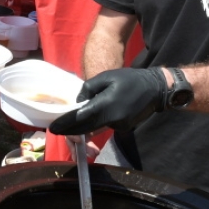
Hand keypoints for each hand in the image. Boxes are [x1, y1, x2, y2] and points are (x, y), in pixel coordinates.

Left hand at [48, 67, 167, 135]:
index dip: (66, 124)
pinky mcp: (123, 128)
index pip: (81, 118)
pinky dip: (94, 125)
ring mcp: (119, 125)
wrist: (155, 89)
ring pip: (95, 128)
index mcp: (106, 105)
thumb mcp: (106, 77)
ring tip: (67, 128)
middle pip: (86, 128)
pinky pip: (104, 126)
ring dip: (81, 129)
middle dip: (70, 131)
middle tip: (56, 130)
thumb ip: (89, 89)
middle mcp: (112, 119)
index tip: (53, 128)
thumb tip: (77, 102)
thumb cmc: (129, 79)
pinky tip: (86, 122)